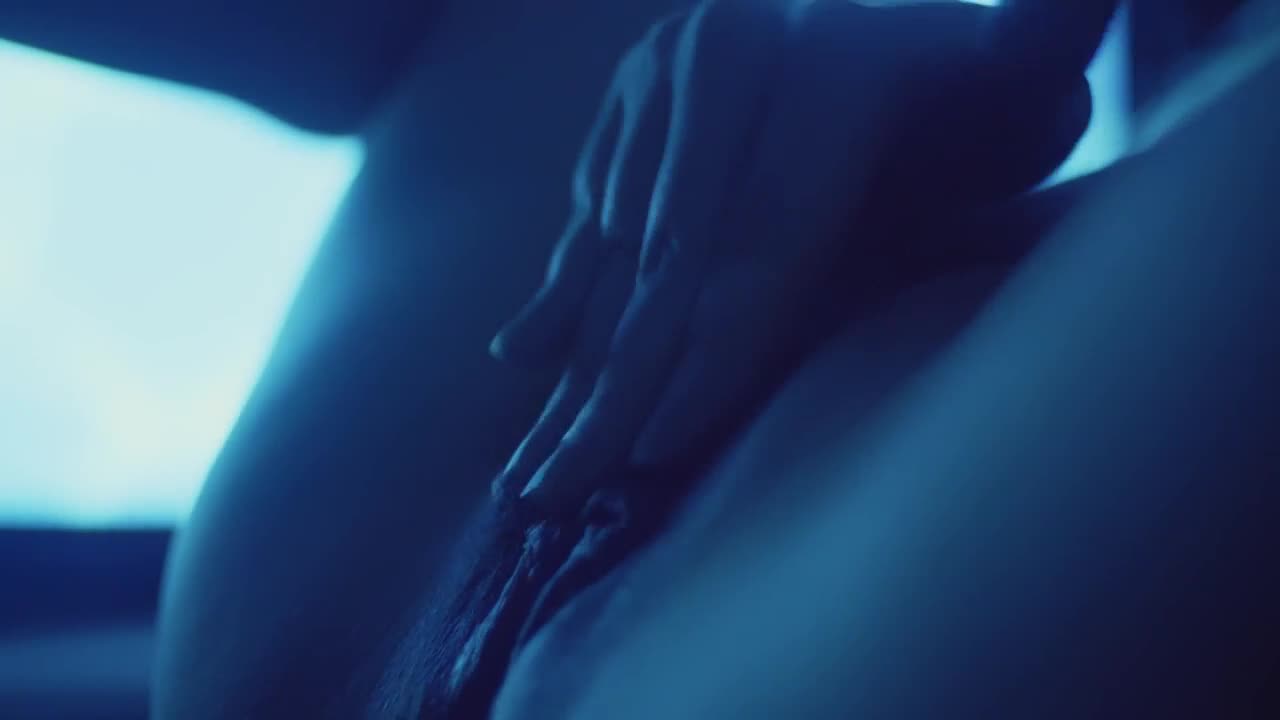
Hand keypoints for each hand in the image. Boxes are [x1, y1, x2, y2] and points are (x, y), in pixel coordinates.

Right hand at [490, 0, 1117, 510]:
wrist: (889, 39)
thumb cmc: (970, 101)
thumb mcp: (1018, 87)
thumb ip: (1040, 50)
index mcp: (829, 58)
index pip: (759, 236)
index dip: (707, 352)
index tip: (655, 453)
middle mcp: (727, 55)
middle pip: (662, 258)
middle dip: (609, 384)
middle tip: (558, 490)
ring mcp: (661, 74)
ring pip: (611, 247)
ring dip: (572, 362)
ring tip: (534, 464)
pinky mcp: (625, 100)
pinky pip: (587, 212)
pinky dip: (559, 295)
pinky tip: (519, 361)